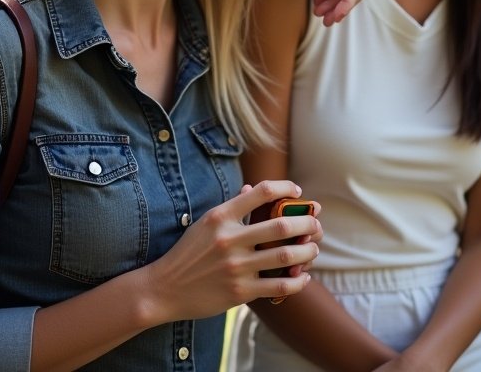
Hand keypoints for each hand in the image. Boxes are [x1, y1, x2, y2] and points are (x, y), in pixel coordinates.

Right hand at [142, 180, 319, 319]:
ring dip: (308, 252)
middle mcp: (230, 239)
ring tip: (314, 249)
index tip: (298, 192)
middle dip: (307, 223)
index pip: (262, 192)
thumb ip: (231, 207)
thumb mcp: (205, 223)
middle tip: (316, 224)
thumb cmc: (188, 252)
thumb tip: (252, 190)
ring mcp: (236, 267)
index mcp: (221, 216)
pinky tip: (302, 277)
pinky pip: (279, 286)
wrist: (165, 288)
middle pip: (281, 226)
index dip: (286, 188)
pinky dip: (297, 281)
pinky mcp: (240, 292)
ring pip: (285, 257)